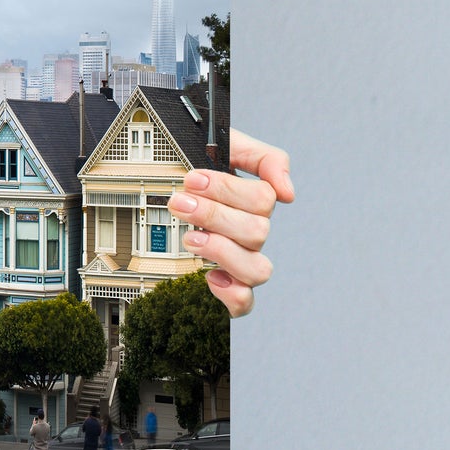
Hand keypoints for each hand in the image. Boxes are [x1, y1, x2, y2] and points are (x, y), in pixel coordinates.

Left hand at [169, 127, 292, 316]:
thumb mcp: (227, 146)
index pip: (263, 199)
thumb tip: (287, 192)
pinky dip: (231, 294)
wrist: (161, 184)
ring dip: (222, 251)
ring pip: (257, 269)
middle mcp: (251, 233)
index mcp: (253, 202)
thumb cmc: (197, 167)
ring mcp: (240, 261)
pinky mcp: (226, 287)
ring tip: (190, 238)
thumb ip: (264, 158)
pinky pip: (244, 303)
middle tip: (180, 203)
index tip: (193, 179)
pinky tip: (210, 276)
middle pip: (257, 232)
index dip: (228, 189)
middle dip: (213, 215)